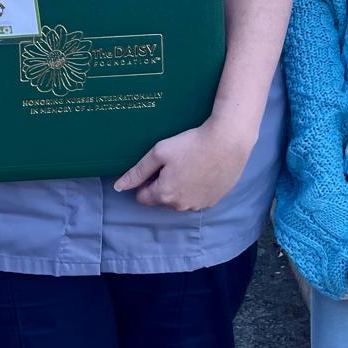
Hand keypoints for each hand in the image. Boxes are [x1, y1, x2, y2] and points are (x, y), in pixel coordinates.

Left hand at [113, 117, 255, 210]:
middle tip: (175, 162)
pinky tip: (204, 169)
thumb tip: (119, 186)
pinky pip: (198, 197)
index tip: (157, 166)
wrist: (228, 142)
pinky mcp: (215, 200)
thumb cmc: (191, 144)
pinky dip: (198, 186)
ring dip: (182, 186)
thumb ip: (138, 171)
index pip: (143, 197)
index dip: (146, 181)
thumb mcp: (159, 152)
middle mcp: (181, 206)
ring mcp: (199, 205)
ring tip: (192, 164)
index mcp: (164, 195)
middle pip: (163, 198)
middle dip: (164, 184)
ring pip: (182, 199)